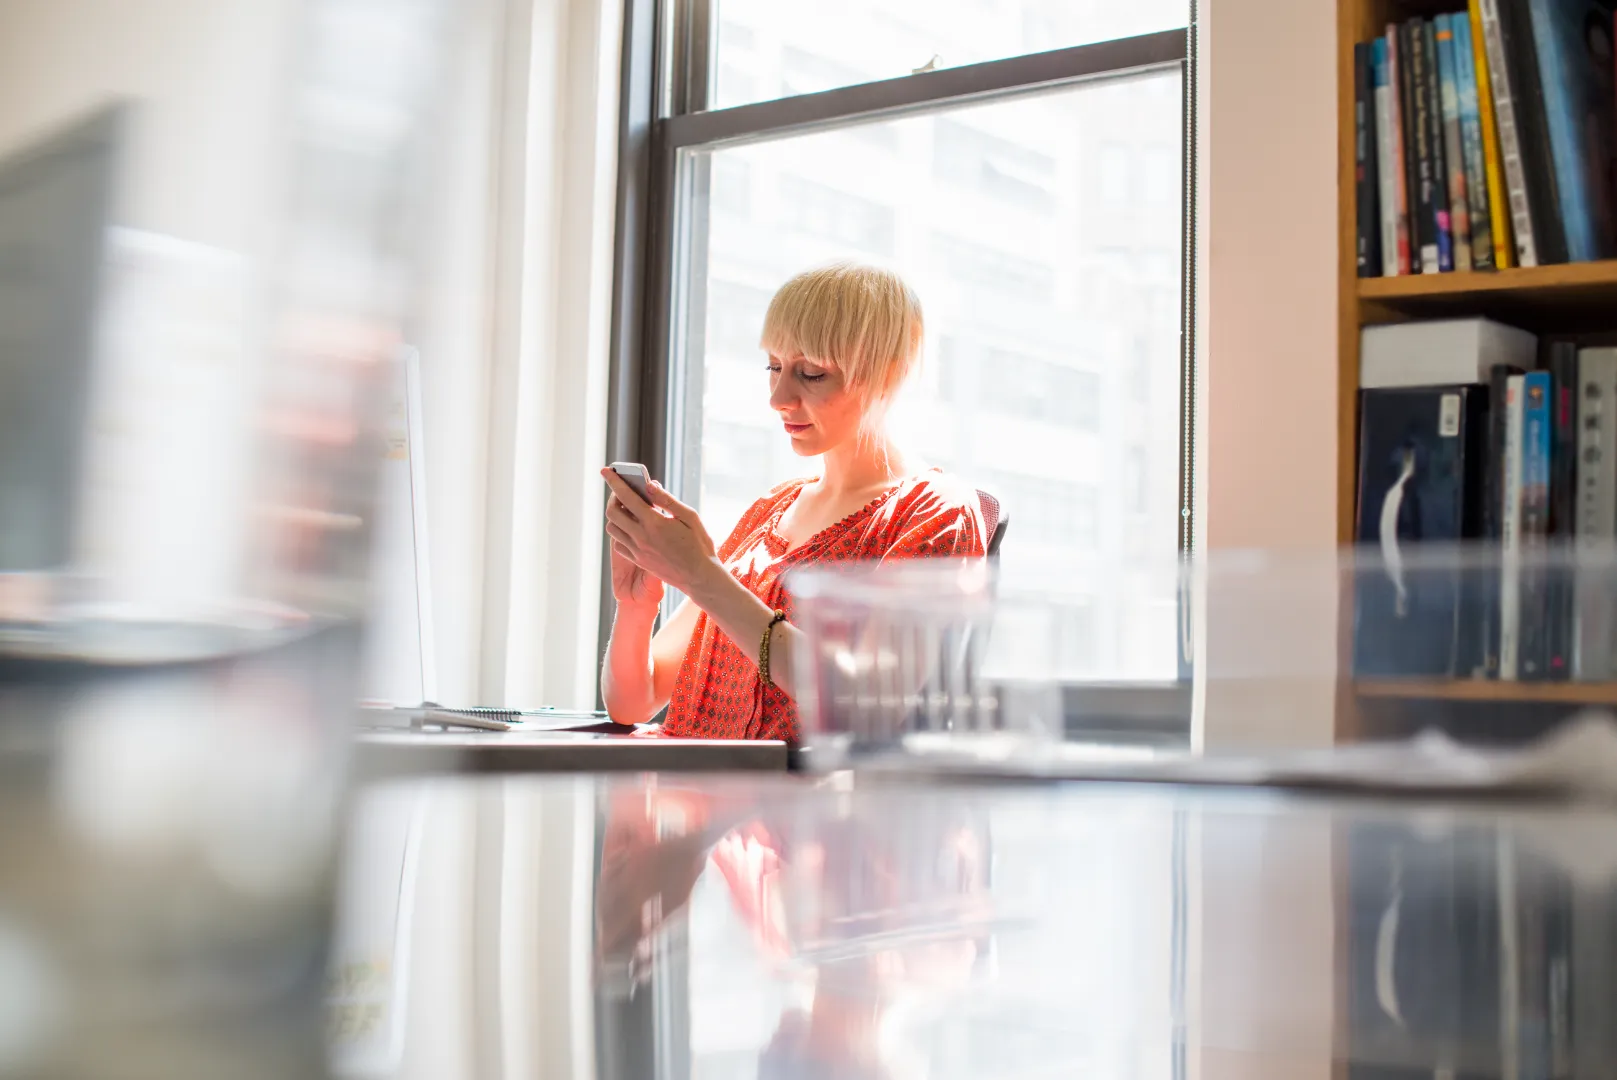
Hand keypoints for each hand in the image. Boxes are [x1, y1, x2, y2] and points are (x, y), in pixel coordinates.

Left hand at [600, 469, 720, 597]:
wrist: (699, 577)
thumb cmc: (698, 544)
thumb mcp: (689, 517)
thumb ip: (666, 500)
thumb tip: (649, 484)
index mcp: (654, 523)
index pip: (626, 497)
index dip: (614, 481)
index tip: (606, 470)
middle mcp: (641, 537)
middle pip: (612, 512)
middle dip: (613, 498)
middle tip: (623, 492)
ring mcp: (638, 551)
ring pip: (612, 528)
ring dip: (616, 516)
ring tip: (629, 510)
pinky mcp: (639, 561)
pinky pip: (619, 544)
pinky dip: (620, 533)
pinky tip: (633, 528)